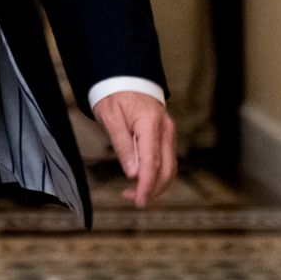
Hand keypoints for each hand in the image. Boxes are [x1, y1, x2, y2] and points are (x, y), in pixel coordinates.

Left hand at [93, 90, 176, 207]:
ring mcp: (168, 133)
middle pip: (166, 169)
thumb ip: (122, 145)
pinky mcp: (166, 136)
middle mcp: (165, 130)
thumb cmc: (114, 95)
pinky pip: (166, 160)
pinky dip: (157, 174)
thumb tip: (133, 173)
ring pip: (169, 167)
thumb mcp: (110, 117)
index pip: (152, 162)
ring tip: (133, 193)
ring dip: (155, 184)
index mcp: (150, 124)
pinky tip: (141, 180)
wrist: (124, 78)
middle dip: (153, 189)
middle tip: (134, 200)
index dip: (147, 185)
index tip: (140, 201)